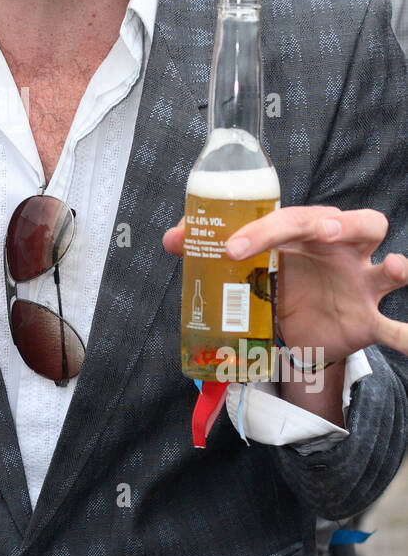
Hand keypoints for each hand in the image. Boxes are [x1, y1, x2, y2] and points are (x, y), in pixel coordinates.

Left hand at [164, 205, 407, 363]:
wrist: (300, 331)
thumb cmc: (279, 282)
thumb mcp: (249, 265)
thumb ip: (211, 248)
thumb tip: (171, 239)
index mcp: (307, 232)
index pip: (290, 219)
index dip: (263, 230)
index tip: (231, 248)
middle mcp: (341, 251)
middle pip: (356, 223)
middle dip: (341, 224)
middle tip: (322, 231)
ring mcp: (360, 285)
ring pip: (387, 267)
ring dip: (392, 266)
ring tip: (393, 267)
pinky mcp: (369, 320)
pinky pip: (394, 327)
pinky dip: (406, 335)